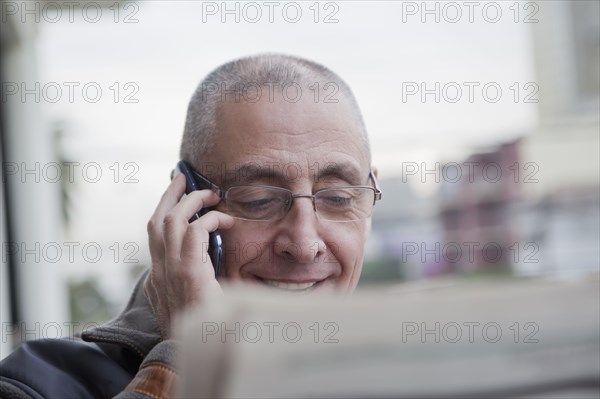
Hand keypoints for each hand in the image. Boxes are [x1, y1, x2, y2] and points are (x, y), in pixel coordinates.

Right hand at [144, 173, 234, 338]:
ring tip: (210, 194)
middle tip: (182, 177)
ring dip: (191, 202)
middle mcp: (159, 272)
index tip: (174, 195)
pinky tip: (226, 221)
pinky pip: (196, 231)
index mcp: (158, 278)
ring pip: (171, 221)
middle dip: (169, 196)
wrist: (202, 349)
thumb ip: (191, 280)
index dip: (163, 212)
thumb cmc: (204, 327)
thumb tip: (201, 260)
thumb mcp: (194, 301)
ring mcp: (170, 271)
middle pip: (156, 222)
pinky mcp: (188, 272)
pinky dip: (210, 220)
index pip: (154, 236)